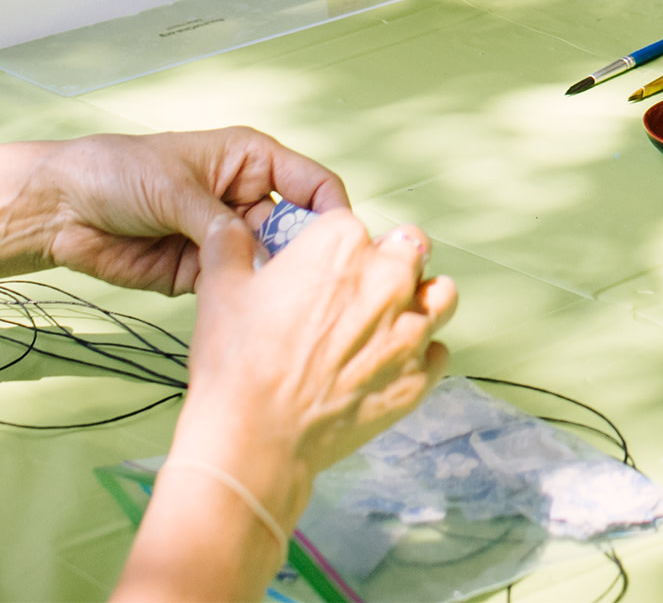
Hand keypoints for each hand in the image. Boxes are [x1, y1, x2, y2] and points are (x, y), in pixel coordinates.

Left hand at [0, 130, 350, 296]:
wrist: (61, 211)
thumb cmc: (118, 174)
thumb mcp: (174, 188)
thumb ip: (218, 223)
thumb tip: (257, 253)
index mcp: (250, 160)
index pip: (311, 184)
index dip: (331, 212)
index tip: (343, 244)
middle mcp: (245, 199)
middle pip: (295, 230)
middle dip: (305, 256)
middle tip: (311, 286)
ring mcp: (225, 238)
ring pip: (268, 264)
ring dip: (275, 282)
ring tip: (283, 304)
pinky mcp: (203, 273)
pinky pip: (236, 288)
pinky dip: (244, 300)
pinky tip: (250, 313)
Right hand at [177, 209, 452, 502]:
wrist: (255, 438)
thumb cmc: (238, 363)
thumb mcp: (221, 288)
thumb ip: (230, 245)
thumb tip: (229, 228)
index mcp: (342, 242)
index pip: (352, 224)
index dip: (333, 246)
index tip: (318, 270)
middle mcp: (388, 276)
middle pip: (410, 248)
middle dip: (387, 264)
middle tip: (355, 294)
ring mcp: (410, 328)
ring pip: (441, 294)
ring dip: (420, 301)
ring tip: (389, 322)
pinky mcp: (419, 376)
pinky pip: (438, 351)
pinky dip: (420, 356)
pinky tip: (387, 366)